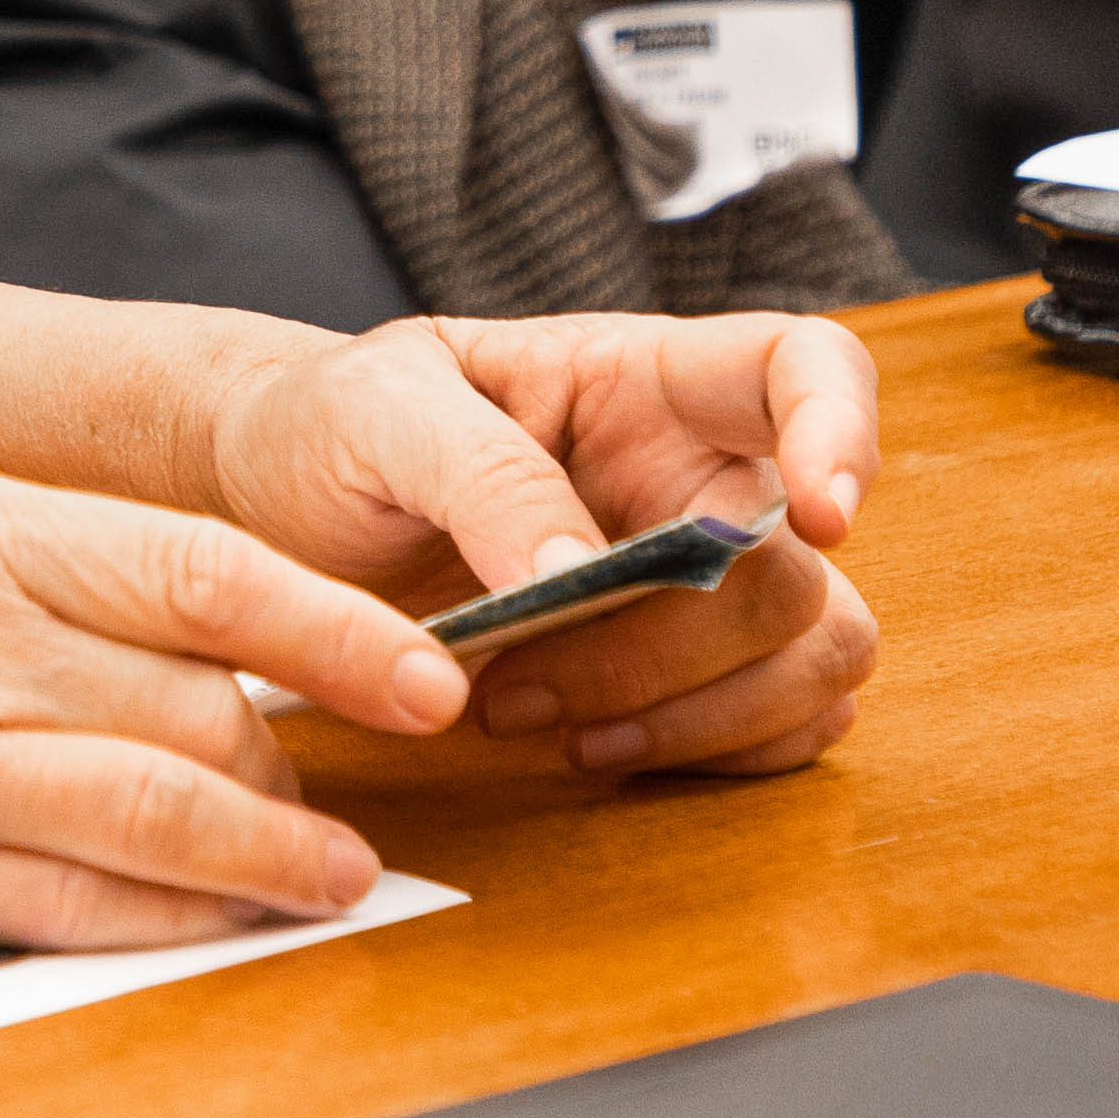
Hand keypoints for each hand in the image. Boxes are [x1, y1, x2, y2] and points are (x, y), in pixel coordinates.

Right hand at [0, 463, 465, 953]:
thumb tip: (148, 620)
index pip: (198, 563)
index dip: (338, 624)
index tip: (431, 665)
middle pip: (202, 695)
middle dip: (298, 755)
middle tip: (356, 786)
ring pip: (158, 806)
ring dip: (269, 856)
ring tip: (335, 878)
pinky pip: (57, 905)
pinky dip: (158, 923)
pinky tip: (210, 929)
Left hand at [205, 312, 880, 780]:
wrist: (274, 511)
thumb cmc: (330, 430)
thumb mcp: (375, 414)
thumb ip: (481, 476)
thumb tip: (582, 573)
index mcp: (644, 379)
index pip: (807, 363)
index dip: (844, 431)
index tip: (819, 515)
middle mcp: (698, 478)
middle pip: (797, 568)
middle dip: (675, 645)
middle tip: (515, 680)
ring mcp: (704, 578)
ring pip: (815, 657)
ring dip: (699, 713)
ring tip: (549, 728)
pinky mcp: (688, 669)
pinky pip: (778, 725)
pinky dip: (710, 754)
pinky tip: (594, 749)